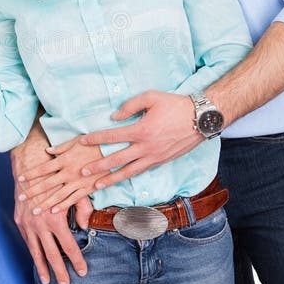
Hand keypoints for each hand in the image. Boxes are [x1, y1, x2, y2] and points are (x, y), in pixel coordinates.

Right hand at [12, 123, 92, 283]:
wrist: (30, 164)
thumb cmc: (57, 175)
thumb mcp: (76, 189)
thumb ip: (84, 209)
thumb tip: (87, 227)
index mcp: (56, 219)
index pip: (69, 247)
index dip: (77, 261)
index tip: (83, 272)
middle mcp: (40, 225)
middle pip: (52, 254)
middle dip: (60, 271)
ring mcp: (27, 224)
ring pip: (36, 251)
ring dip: (43, 267)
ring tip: (48, 281)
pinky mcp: (19, 220)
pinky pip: (27, 241)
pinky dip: (33, 252)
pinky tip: (38, 261)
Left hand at [18, 136, 109, 214]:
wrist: (114, 150)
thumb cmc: (95, 143)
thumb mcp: (77, 141)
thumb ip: (61, 147)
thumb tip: (48, 150)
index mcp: (64, 159)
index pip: (43, 168)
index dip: (30, 174)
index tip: (20, 179)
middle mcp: (68, 172)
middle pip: (46, 184)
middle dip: (32, 192)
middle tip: (21, 198)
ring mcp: (78, 182)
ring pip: (58, 195)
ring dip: (45, 203)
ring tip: (34, 211)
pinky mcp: (87, 188)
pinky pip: (73, 199)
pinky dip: (63, 206)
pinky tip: (54, 211)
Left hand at [76, 90, 203, 185]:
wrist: (201, 119)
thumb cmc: (175, 105)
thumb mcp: (151, 97)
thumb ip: (130, 105)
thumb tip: (114, 117)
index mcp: (142, 130)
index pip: (112, 136)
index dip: (96, 139)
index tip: (82, 142)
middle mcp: (146, 147)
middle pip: (117, 160)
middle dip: (98, 166)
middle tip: (83, 172)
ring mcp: (154, 157)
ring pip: (128, 172)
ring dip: (111, 179)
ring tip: (96, 186)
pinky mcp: (161, 161)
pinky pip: (141, 171)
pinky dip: (128, 176)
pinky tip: (119, 179)